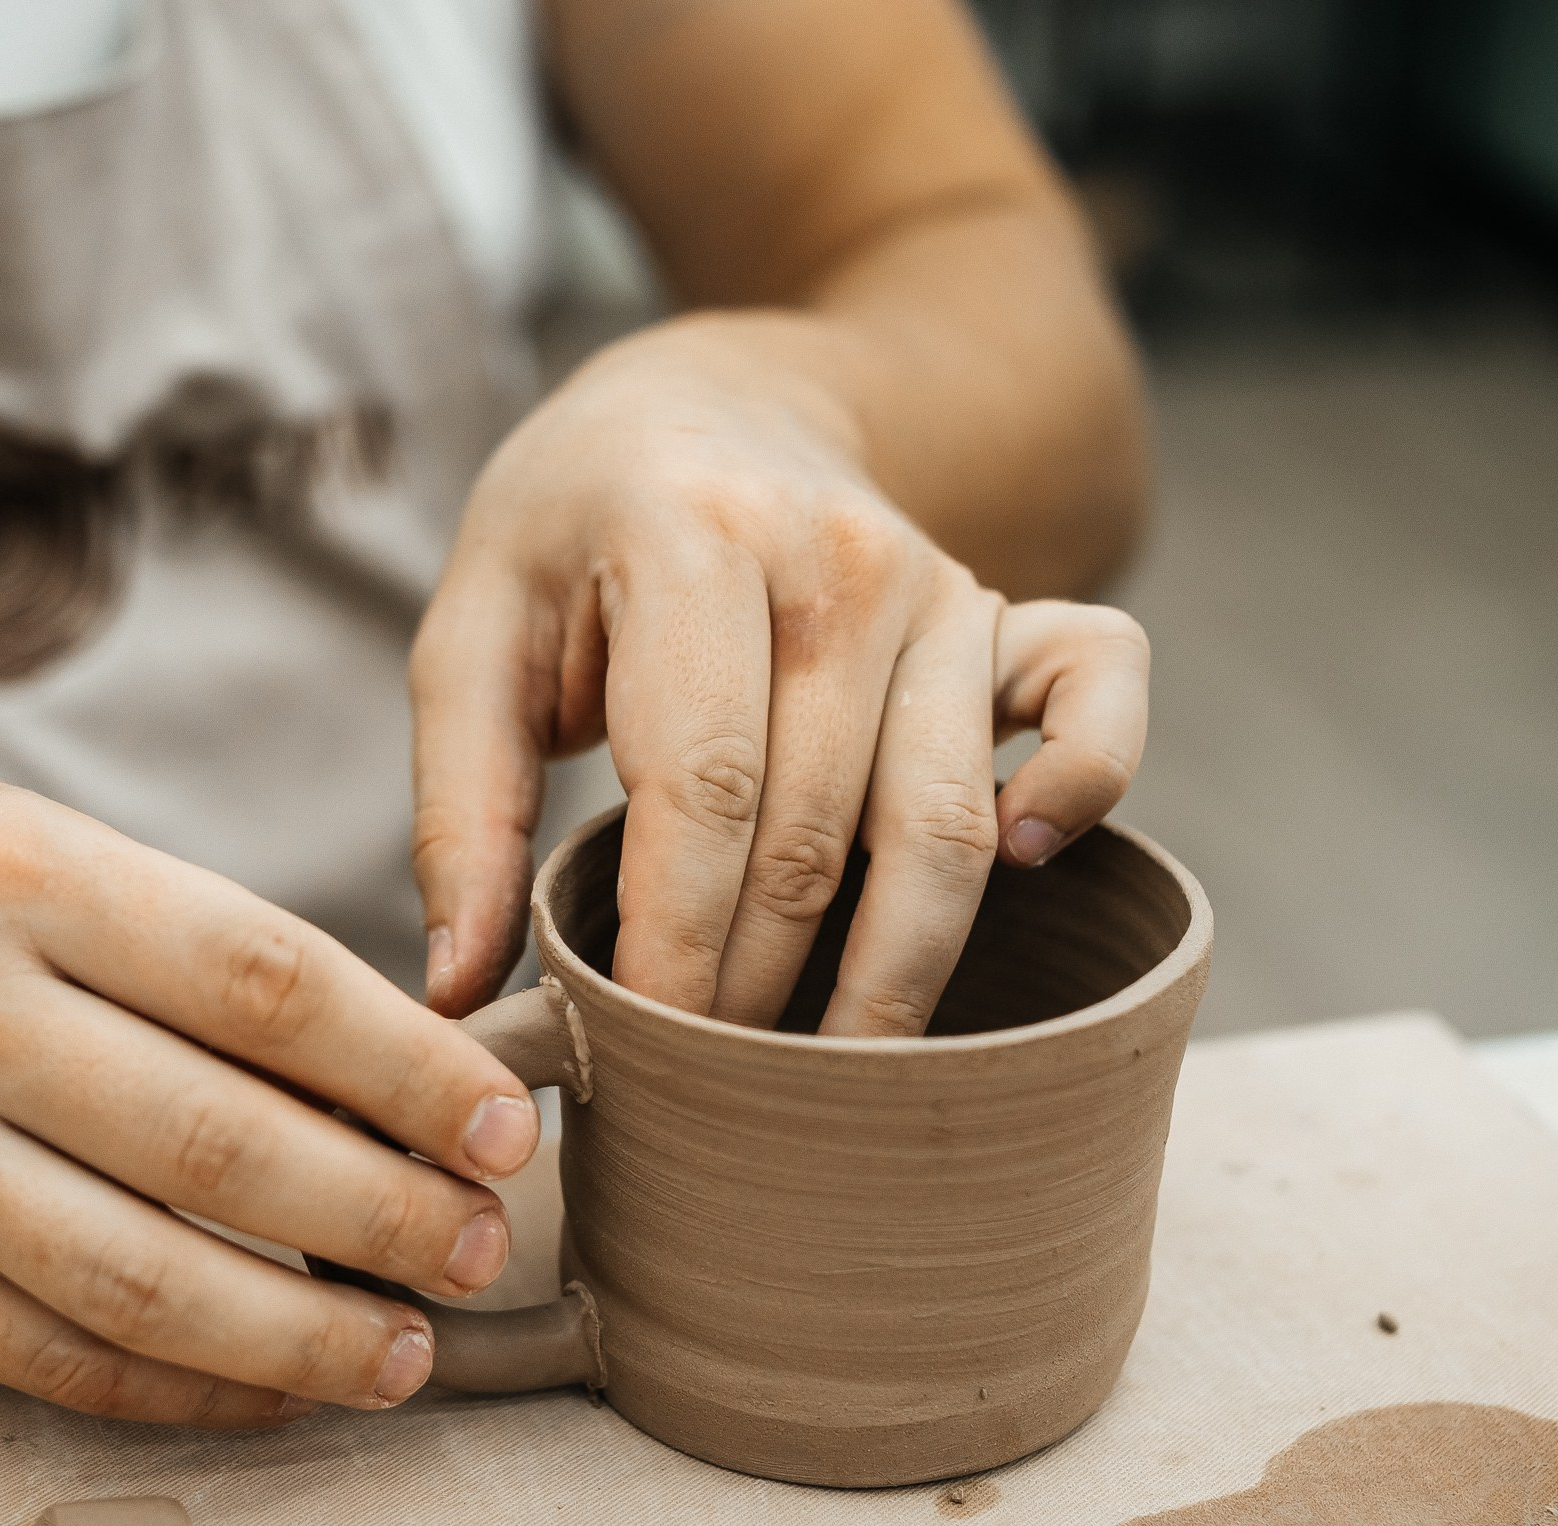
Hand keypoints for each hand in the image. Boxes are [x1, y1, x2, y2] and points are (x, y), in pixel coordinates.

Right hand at [0, 784, 540, 1424]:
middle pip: (216, 1144)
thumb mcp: (62, 855)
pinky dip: (190, 1388)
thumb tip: (408, 1085)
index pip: (263, 982)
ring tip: (408, 1349)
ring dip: (302, 1335)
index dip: (407, 1069)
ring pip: (141, 1282)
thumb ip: (212, 953)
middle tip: (477, 1246)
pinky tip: (280, 1386)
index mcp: (26, 877)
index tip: (505, 1128)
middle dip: (381, 1213)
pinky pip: (57, 1357)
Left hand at [413, 315, 1149, 1033]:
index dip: (675, 947)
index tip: (637, 1054)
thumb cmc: (575, 530)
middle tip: (706, 1088)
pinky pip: (1101, 696)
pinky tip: (1024, 862)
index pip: (702, 791)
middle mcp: (838, 558)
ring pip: (946, 821)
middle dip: (759, 990)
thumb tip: (456, 987)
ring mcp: (942, 580)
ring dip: (894, 971)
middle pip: (819, 834)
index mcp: (690, 539)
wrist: (707, 404)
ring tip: (828, 1075)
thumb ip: (457, 806)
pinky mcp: (1009, 608)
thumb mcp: (472, 630)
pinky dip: (1085, 785)